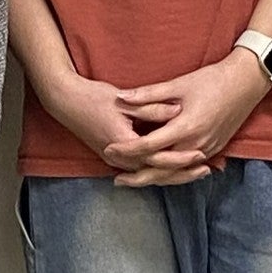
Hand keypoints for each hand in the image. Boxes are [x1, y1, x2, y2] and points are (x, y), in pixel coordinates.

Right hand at [37, 70, 199, 180]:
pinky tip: (175, 166)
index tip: (200, 153)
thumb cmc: (93, 98)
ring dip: (173, 174)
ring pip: (149, 174)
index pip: (157, 157)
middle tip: (206, 169)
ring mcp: (116, 160)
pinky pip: (142, 169)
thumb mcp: (124, 100)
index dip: (180, 157)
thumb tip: (176, 110)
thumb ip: (151, 107)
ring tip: (196, 171)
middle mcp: (119, 157)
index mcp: (123, 143)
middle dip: (182, 173)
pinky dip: (160, 169)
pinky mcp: (115, 157)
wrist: (65, 102)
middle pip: (156, 172)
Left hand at [107, 51, 271, 186]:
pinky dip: (172, 174)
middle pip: (161, 169)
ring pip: (175, 173)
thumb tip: (121, 98)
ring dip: (154, 178)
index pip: (149, 146)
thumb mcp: (178, 84)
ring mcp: (207, 148)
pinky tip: (159, 174)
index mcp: (186, 126)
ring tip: (133, 180)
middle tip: (116, 180)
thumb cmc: (212, 80)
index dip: (127, 149)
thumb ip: (148, 94)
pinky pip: (188, 168)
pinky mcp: (214, 149)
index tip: (109, 149)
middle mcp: (196, 143)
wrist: (246, 82)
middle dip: (138, 176)